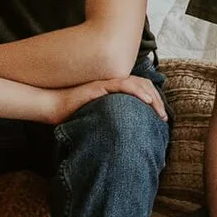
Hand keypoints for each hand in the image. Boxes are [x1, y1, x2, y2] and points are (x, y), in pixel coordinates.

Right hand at [52, 73, 166, 121]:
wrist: (53, 106)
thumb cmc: (73, 113)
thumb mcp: (98, 115)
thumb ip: (113, 117)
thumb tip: (127, 133)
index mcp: (114, 88)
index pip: (141, 88)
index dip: (154, 100)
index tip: (162, 117)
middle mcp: (112, 82)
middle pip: (143, 85)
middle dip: (157, 100)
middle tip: (164, 117)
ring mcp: (106, 83)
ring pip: (136, 84)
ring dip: (151, 97)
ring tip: (159, 111)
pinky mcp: (99, 86)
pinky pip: (122, 85)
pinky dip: (137, 91)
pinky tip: (146, 100)